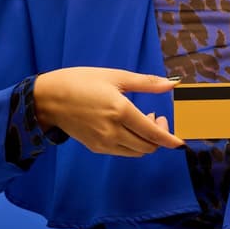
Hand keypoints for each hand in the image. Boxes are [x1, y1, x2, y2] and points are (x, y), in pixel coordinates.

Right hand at [33, 67, 184, 156]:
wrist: (48, 99)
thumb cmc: (80, 81)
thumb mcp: (115, 76)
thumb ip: (146, 83)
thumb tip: (172, 83)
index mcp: (120, 111)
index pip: (153, 133)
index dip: (171, 139)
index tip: (181, 141)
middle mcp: (113, 131)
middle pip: (148, 146)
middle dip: (159, 136)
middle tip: (156, 116)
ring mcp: (104, 142)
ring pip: (137, 152)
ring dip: (146, 140)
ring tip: (142, 120)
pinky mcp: (96, 147)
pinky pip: (123, 151)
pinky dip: (133, 143)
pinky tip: (128, 126)